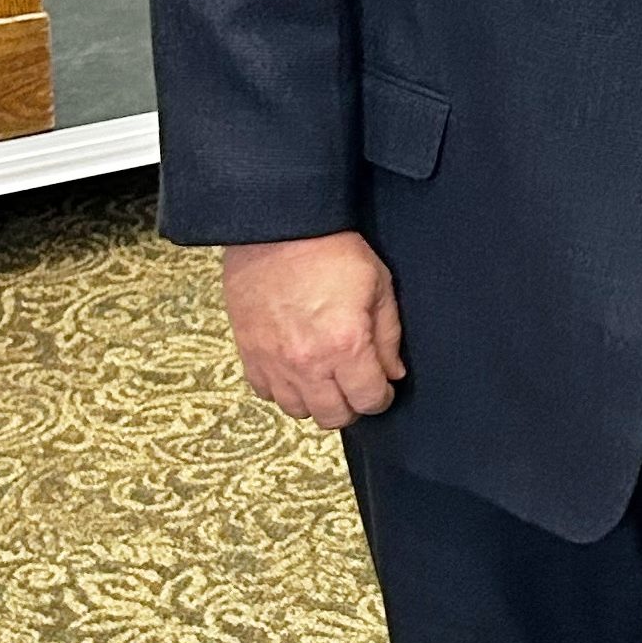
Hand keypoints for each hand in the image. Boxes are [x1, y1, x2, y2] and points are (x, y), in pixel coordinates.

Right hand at [220, 232, 404, 429]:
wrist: (278, 226)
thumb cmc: (330, 248)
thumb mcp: (378, 285)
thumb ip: (388, 335)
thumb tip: (393, 373)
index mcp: (346, 344)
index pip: (368, 400)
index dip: (381, 398)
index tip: (382, 388)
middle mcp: (308, 361)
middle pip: (332, 416)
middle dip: (351, 406)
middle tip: (355, 387)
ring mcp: (274, 360)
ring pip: (297, 410)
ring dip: (315, 401)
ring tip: (324, 379)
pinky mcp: (249, 351)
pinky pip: (265, 392)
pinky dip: (282, 388)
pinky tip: (294, 370)